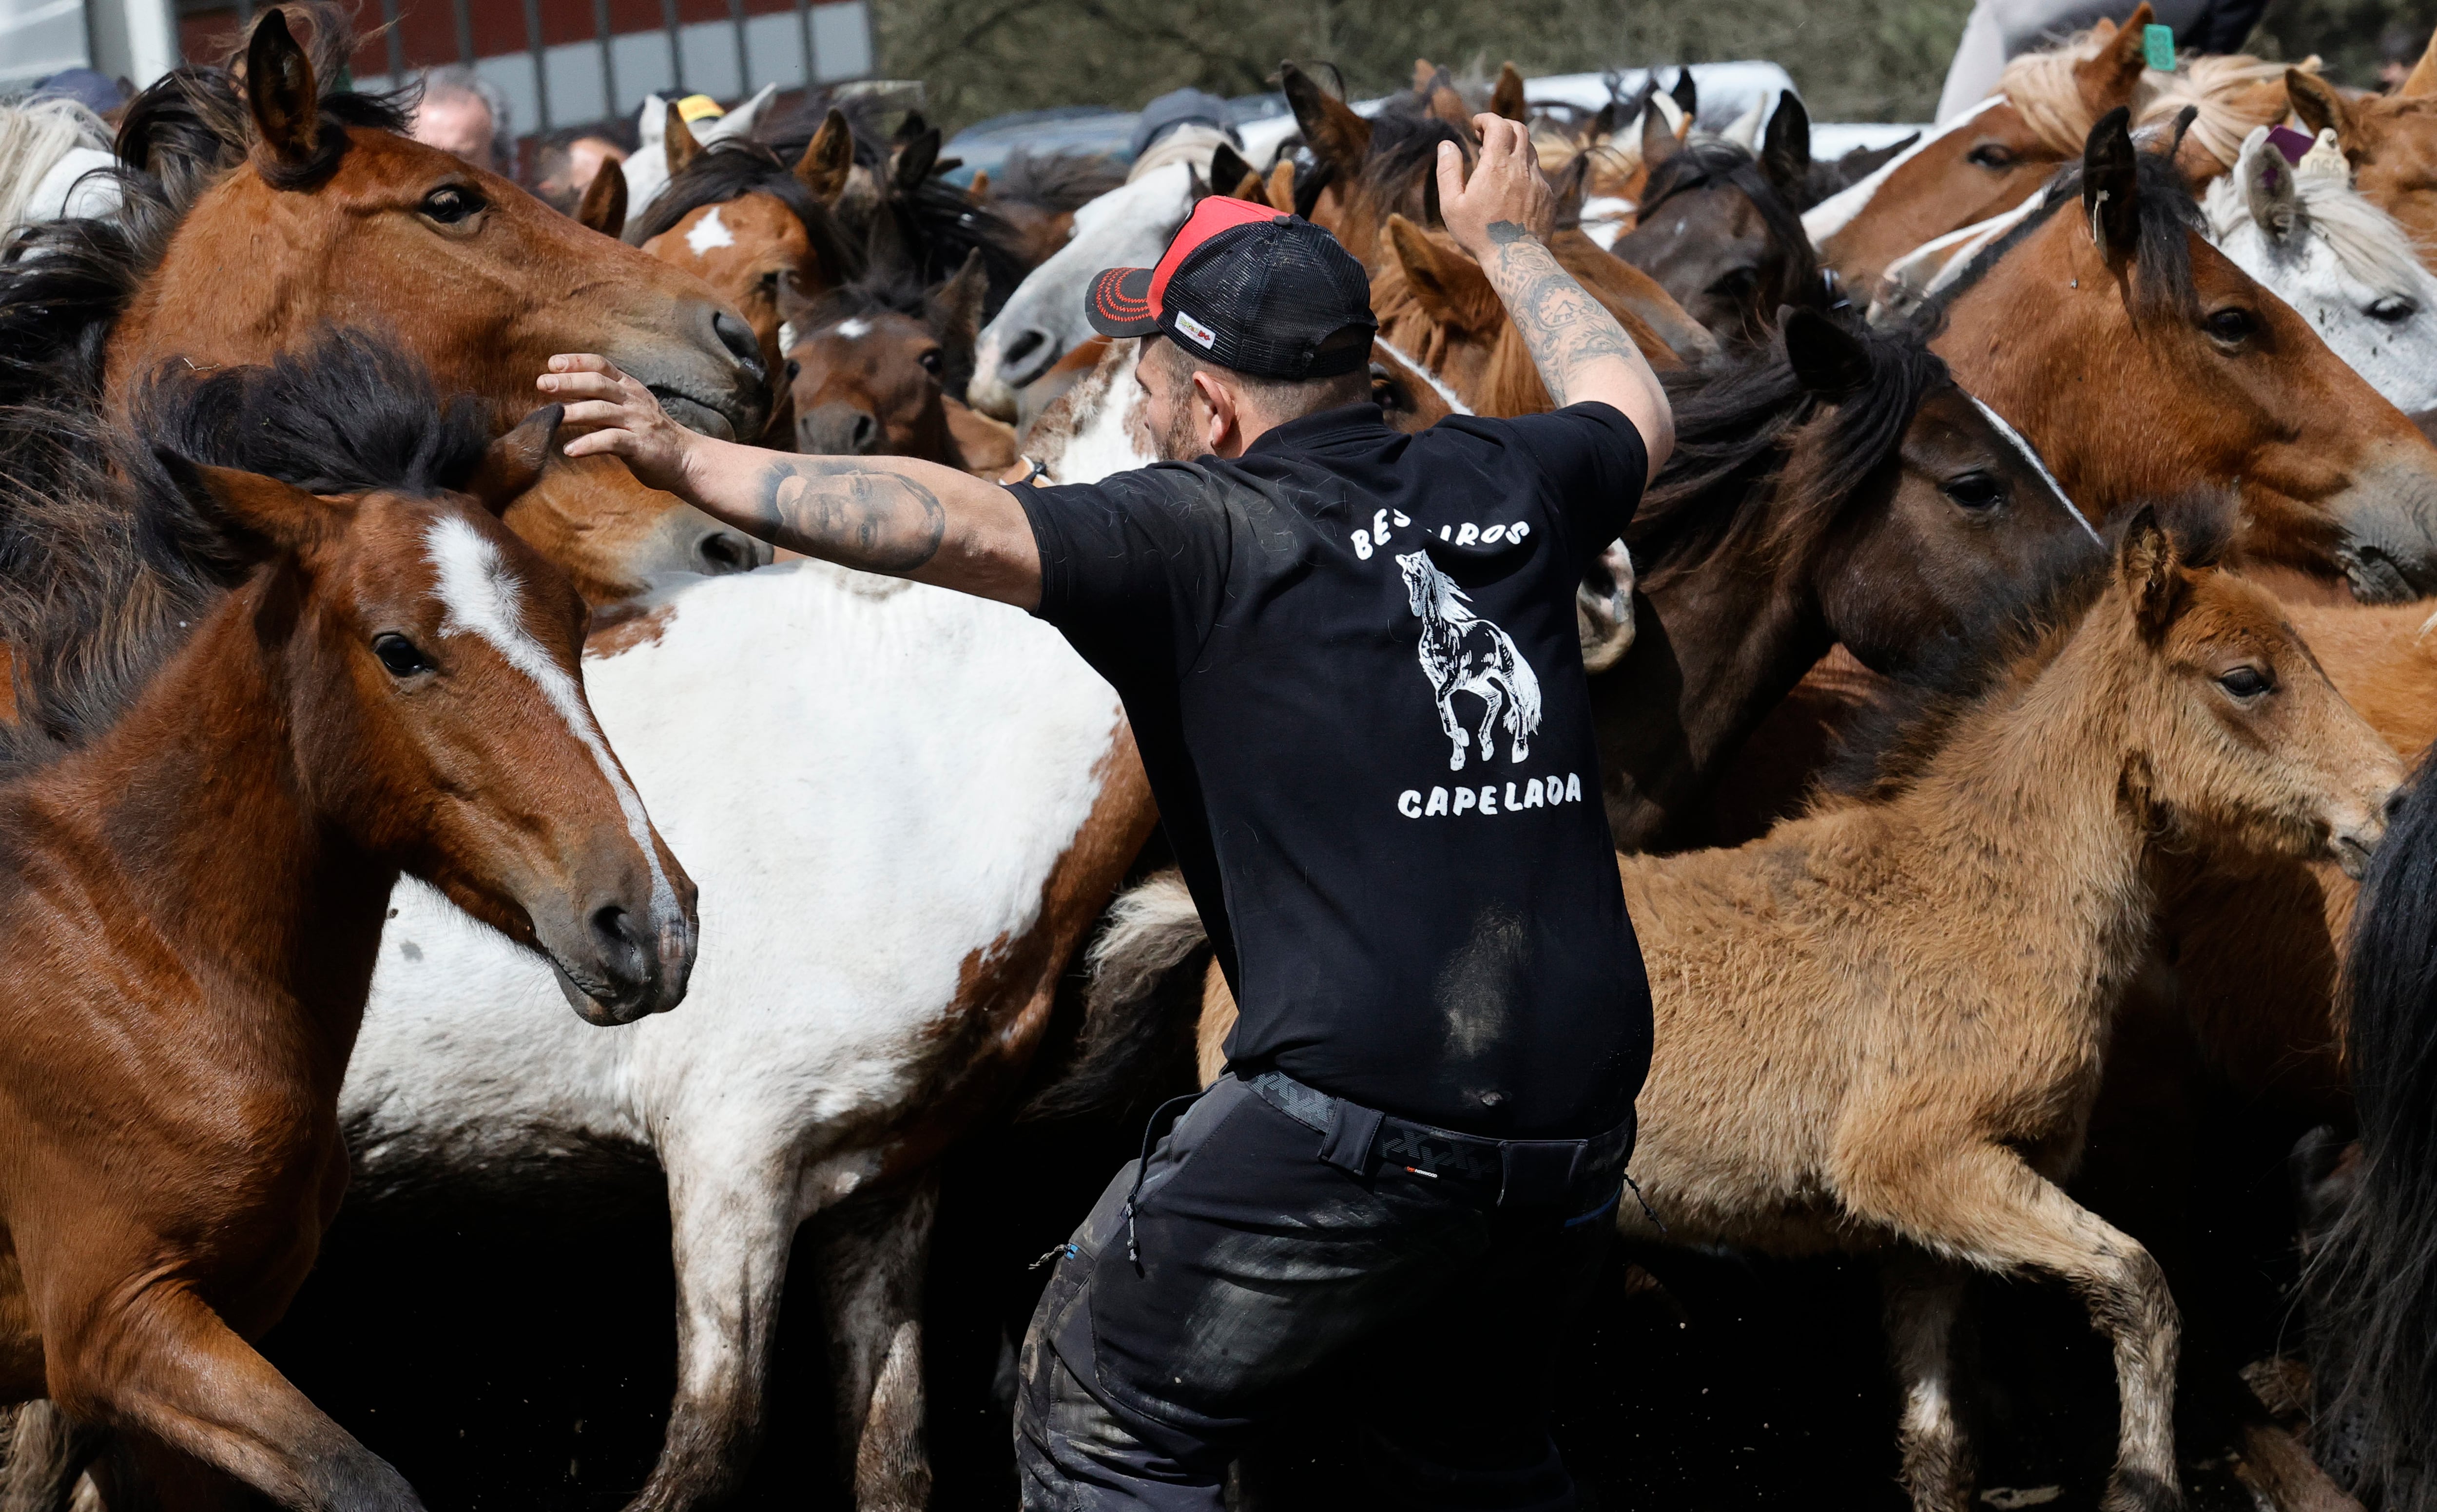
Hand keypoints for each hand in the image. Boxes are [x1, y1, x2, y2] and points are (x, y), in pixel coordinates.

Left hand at [540, 354, 701, 500]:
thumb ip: (602, 400)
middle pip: (598, 384)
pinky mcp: (640, 446)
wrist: (687, 459)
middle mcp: (633, 401)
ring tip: (551, 417)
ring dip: (574, 412)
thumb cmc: (651, 435)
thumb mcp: (629, 409)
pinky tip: (570, 449)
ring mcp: (638, 422)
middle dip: (568, 382)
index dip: (576, 362)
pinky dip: (588, 444)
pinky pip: (611, 441)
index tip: (552, 364)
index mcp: (630, 388)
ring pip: (602, 410)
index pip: (602, 366)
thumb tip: (564, 392)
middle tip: (542, 384)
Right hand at [1437, 113, 1554, 262]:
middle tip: (1487, 137)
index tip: (1477, 124)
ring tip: (1498, 161)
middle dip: (1503, 126)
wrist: (1516, 259)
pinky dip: (1524, 169)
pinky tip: (1512, 187)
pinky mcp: (1548, 195)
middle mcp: (1521, 167)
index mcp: (1497, 165)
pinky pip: (1537, 172)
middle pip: (1519, 129)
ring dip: (1514, 147)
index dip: (1487, 119)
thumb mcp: (1452, 205)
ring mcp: (1538, 181)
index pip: (1499, 124)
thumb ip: (1448, 171)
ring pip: (1530, 149)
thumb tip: (1446, 145)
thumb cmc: (1479, 234)